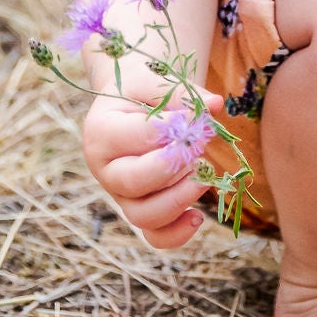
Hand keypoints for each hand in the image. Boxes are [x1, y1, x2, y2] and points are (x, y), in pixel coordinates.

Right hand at [81, 60, 225, 250]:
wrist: (129, 103)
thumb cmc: (141, 90)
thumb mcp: (153, 80)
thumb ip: (181, 92)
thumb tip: (215, 105)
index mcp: (101, 132)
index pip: (138, 136)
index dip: (174, 127)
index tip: (199, 116)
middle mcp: (105, 169)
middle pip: (134, 181)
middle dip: (173, 167)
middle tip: (198, 149)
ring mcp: (120, 195)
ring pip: (144, 215)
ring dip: (179, 199)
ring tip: (204, 177)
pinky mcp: (138, 209)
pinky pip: (154, 236)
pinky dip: (177, 234)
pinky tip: (198, 215)